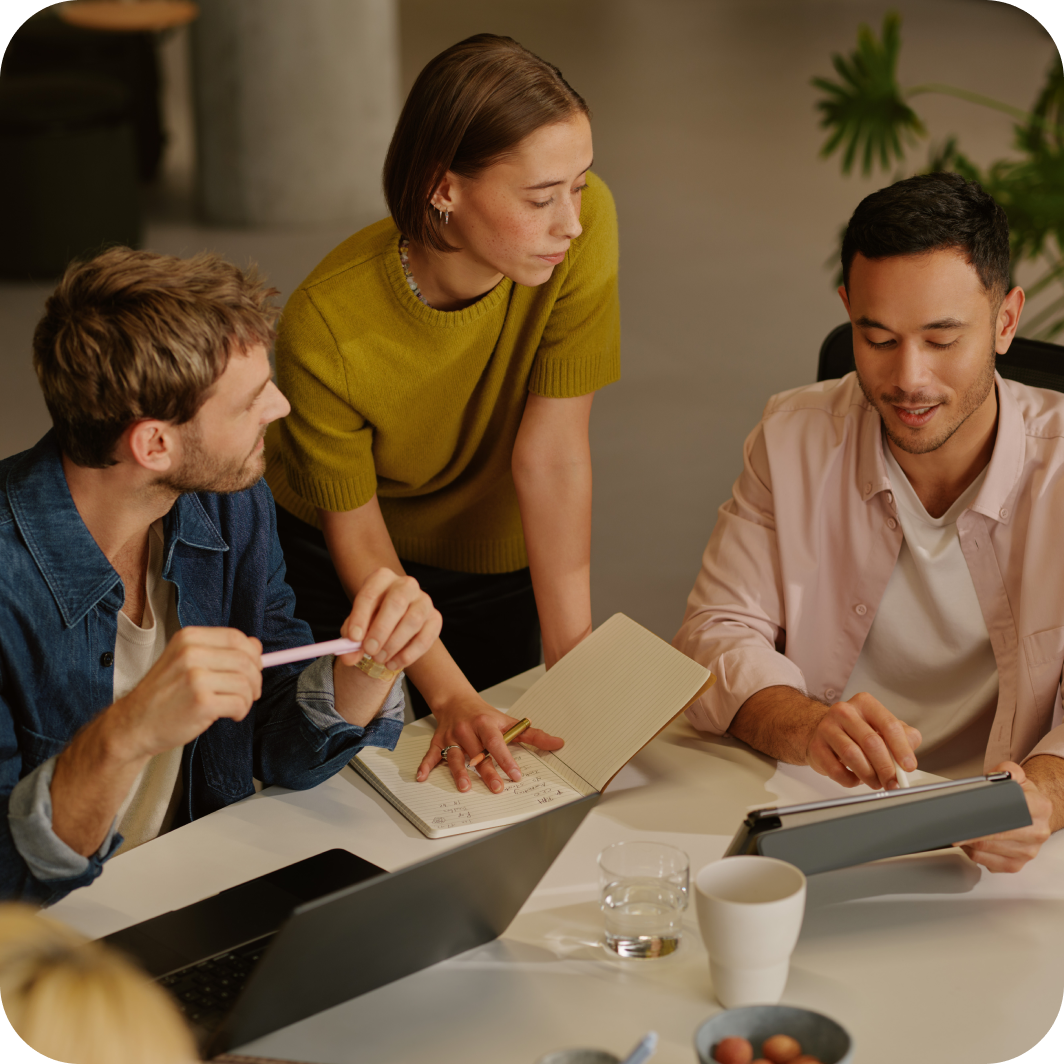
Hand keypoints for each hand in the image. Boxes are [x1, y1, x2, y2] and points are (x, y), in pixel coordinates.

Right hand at [110, 627, 262, 760]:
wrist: (134, 724)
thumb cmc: (162, 694)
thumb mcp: (184, 661)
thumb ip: (218, 651)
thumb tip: (256, 646)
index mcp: (189, 638)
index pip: (237, 637)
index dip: (252, 654)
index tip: (254, 667)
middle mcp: (191, 653)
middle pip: (246, 660)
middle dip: (255, 678)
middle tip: (251, 691)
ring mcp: (195, 678)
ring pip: (246, 682)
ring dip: (248, 697)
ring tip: (237, 705)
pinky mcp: (201, 702)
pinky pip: (239, 703)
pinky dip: (241, 711)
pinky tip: (230, 715)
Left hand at [337, 567, 440, 671]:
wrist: (393, 627)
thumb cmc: (371, 622)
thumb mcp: (356, 629)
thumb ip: (350, 642)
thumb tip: (348, 656)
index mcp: (382, 578)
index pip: (370, 593)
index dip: (360, 616)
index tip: (353, 638)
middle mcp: (406, 585)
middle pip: (397, 602)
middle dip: (381, 629)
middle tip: (370, 650)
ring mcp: (424, 601)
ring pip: (413, 621)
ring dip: (394, 644)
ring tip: (379, 659)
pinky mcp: (435, 619)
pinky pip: (425, 638)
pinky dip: (408, 655)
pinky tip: (393, 664)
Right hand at [415, 694, 563, 793]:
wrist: (456, 701)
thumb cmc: (484, 715)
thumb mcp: (509, 722)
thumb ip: (533, 735)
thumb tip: (558, 743)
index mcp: (486, 724)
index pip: (497, 742)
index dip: (506, 758)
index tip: (515, 774)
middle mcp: (468, 730)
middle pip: (478, 753)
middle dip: (486, 771)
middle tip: (496, 787)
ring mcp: (452, 737)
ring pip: (456, 756)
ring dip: (459, 772)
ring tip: (465, 787)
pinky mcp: (438, 742)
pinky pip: (432, 755)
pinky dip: (426, 766)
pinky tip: (423, 777)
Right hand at [806, 691, 921, 789]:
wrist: (822, 731)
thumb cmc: (856, 731)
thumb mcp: (882, 727)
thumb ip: (903, 736)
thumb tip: (910, 752)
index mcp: (865, 704)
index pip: (889, 725)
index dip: (901, 748)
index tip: (908, 766)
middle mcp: (844, 711)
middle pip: (871, 742)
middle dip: (886, 767)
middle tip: (893, 783)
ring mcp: (827, 727)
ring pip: (852, 755)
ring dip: (869, 775)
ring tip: (876, 783)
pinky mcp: (816, 746)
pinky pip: (836, 769)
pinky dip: (850, 780)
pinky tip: (855, 779)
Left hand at [956, 761, 1052, 872]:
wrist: (1031, 814)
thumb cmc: (1020, 797)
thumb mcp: (1015, 776)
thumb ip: (1008, 771)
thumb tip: (1001, 775)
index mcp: (1040, 807)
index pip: (1008, 813)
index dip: (984, 816)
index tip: (965, 817)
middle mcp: (1038, 832)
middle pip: (994, 834)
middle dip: (969, 829)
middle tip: (952, 822)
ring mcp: (1028, 851)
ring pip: (985, 848)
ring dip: (967, 840)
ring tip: (963, 827)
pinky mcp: (1016, 865)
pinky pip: (985, 862)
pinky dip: (972, 852)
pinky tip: (970, 841)